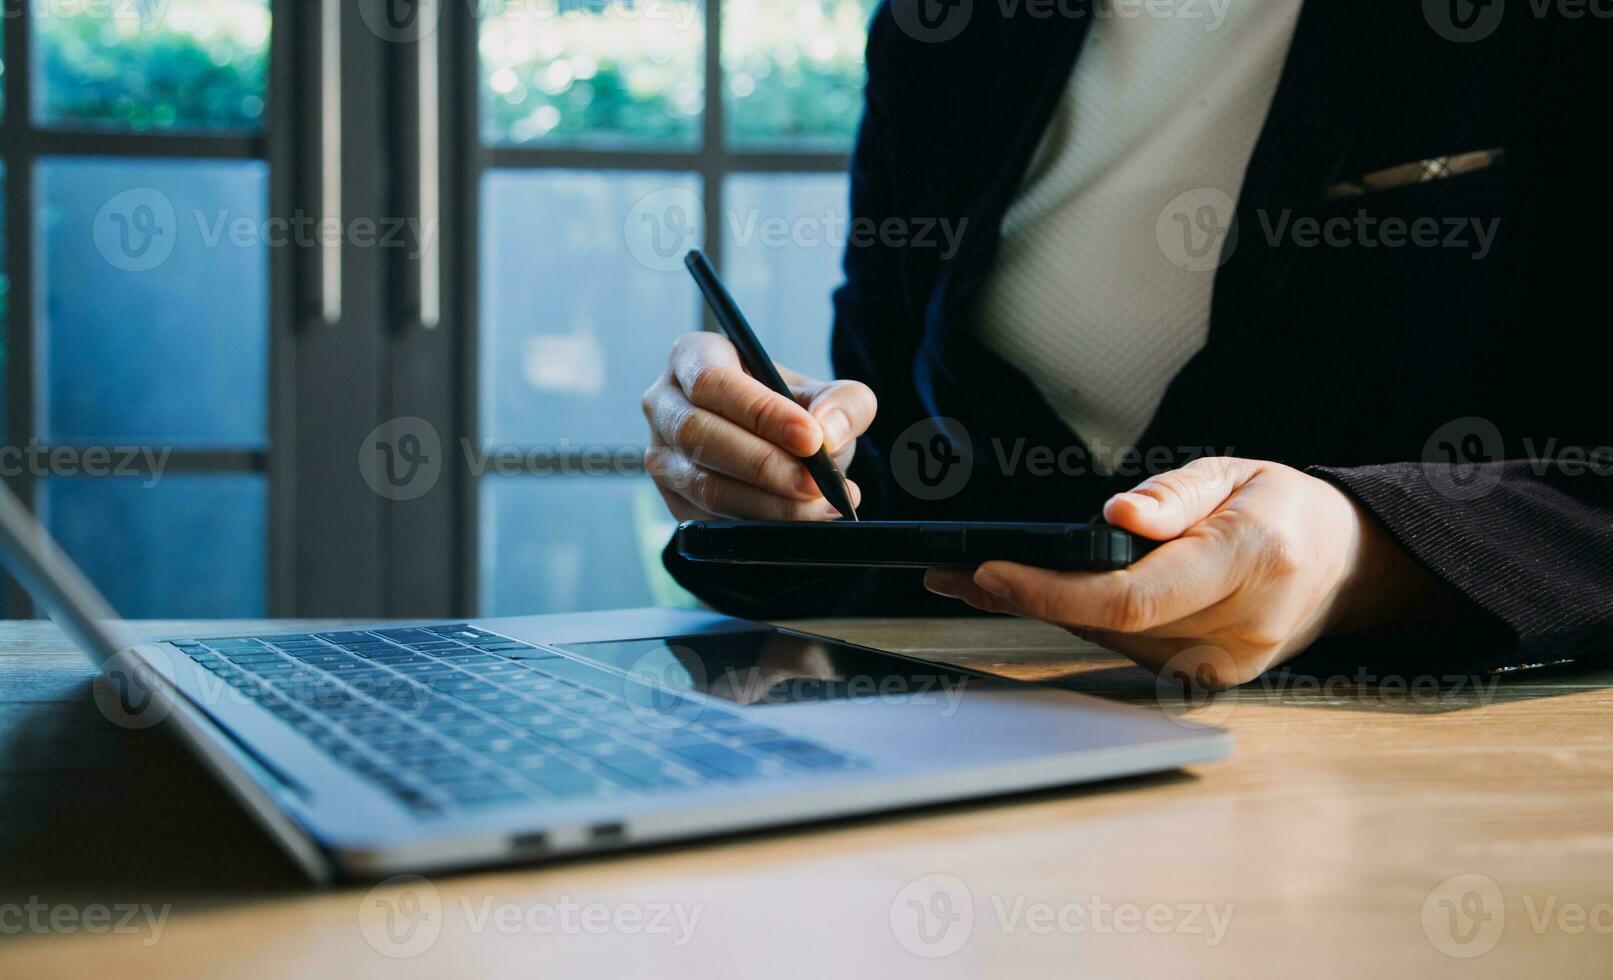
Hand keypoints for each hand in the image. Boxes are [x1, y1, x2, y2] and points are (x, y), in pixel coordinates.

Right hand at [642, 332, 876, 520]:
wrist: (783, 453)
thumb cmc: (795, 413)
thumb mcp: (828, 397)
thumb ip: (844, 404)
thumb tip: (827, 432)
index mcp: (694, 357)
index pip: (714, 382)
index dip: (761, 412)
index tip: (811, 439)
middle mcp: (665, 403)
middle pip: (698, 433)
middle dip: (764, 465)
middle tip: (815, 484)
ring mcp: (661, 454)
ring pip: (701, 483)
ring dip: (765, 503)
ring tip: (818, 507)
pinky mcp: (671, 499)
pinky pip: (705, 518)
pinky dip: (755, 525)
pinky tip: (797, 524)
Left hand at [924, 458, 1451, 687]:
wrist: (1340, 564)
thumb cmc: (1282, 508)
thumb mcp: (1233, 472)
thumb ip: (1173, 496)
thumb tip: (1116, 514)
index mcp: (1250, 563)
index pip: (1132, 597)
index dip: (1052, 591)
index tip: (990, 571)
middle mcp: (1239, 628)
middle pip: (1107, 625)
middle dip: (1026, 597)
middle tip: (953, 572)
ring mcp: (1225, 666)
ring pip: (1109, 641)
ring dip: (1043, 611)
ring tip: (978, 579)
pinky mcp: (1207, 681)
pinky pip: (1127, 651)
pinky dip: (1080, 622)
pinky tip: (1037, 597)